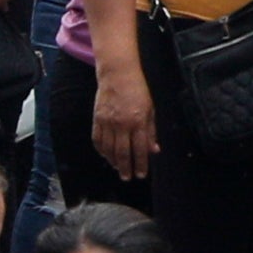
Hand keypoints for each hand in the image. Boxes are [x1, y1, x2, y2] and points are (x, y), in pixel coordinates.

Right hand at [91, 58, 157, 178]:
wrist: (118, 74)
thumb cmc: (138, 90)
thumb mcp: (151, 109)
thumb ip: (151, 131)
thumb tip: (154, 150)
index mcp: (138, 121)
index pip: (140, 149)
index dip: (141, 164)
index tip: (141, 175)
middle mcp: (122, 124)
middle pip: (123, 152)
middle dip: (126, 168)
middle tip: (127, 178)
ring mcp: (108, 122)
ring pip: (109, 148)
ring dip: (113, 161)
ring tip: (117, 168)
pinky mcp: (97, 118)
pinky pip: (97, 139)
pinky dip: (101, 150)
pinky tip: (105, 155)